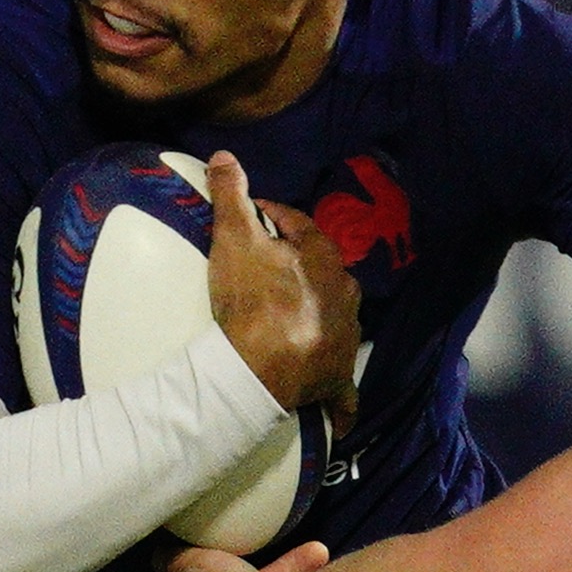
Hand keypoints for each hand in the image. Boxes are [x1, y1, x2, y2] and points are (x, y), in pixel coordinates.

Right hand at [205, 152, 359, 413]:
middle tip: (267, 266)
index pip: (301, 225)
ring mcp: (345, 339)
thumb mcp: (235, 238)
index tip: (255, 216)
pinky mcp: (337, 379)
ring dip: (319, 316)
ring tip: (289, 317)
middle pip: (322, 271)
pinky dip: (340, 400)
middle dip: (300, 265)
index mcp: (326, 258)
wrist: (258, 369)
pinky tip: (340, 417)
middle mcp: (346, 295)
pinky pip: (343, 391)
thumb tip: (225, 155)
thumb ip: (231, 195)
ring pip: (336, 319)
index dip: (275, 216)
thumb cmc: (251, 300)